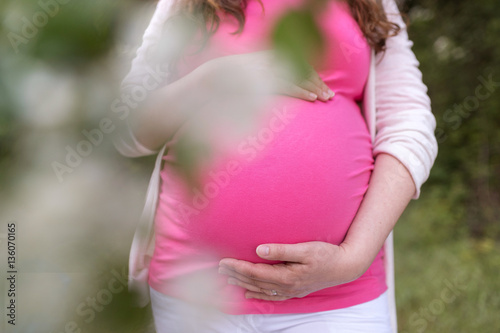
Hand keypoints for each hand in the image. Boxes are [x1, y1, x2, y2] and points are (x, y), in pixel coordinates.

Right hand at [203, 50, 334, 101]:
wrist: (206, 82)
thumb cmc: (225, 84)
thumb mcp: (245, 77)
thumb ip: (261, 78)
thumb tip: (272, 87)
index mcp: (266, 58)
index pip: (295, 63)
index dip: (310, 75)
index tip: (320, 86)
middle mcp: (269, 61)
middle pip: (301, 68)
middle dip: (317, 82)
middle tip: (330, 95)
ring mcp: (266, 71)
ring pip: (297, 77)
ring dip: (314, 87)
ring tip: (326, 97)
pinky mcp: (263, 83)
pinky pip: (287, 86)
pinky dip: (302, 91)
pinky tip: (312, 98)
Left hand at [218, 241, 367, 300]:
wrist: (345, 266)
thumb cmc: (326, 254)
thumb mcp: (305, 249)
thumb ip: (281, 250)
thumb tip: (259, 250)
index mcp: (287, 276)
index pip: (255, 272)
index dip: (237, 267)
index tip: (223, 261)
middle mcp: (286, 286)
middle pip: (255, 281)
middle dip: (235, 275)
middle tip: (219, 268)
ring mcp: (290, 290)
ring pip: (260, 289)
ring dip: (243, 283)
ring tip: (228, 278)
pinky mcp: (295, 290)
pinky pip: (271, 296)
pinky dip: (258, 294)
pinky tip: (249, 292)